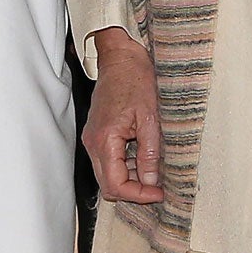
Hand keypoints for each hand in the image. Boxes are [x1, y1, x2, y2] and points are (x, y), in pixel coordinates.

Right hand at [82, 26, 164, 203]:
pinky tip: (144, 158)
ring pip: (108, 174)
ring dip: (130, 179)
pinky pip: (108, 160)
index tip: (158, 193)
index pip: (115, 185)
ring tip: (154, 172)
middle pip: (108, 185)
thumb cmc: (135, 79)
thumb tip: (151, 181)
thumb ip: (149, 152)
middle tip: (158, 188)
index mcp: (104, 139)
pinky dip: (125, 166)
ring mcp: (93, 138)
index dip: (138, 195)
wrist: (120, 57)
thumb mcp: (150, 117)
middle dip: (134, 191)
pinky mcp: (98, 134)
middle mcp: (93, 142)